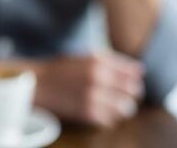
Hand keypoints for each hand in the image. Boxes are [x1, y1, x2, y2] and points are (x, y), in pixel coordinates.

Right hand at [30, 52, 144, 127]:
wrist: (37, 84)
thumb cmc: (62, 70)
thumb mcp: (86, 57)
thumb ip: (112, 62)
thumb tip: (139, 70)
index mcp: (99, 61)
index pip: (133, 72)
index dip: (135, 78)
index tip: (132, 81)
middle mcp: (99, 77)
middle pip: (133, 90)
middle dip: (132, 94)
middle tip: (126, 95)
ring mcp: (94, 96)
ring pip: (125, 107)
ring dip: (123, 108)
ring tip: (115, 106)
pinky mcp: (88, 113)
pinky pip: (110, 119)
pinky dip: (109, 118)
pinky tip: (101, 112)